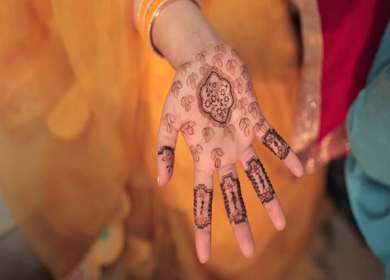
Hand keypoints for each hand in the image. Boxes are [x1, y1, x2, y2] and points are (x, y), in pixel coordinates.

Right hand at [156, 43, 303, 262]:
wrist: (203, 61)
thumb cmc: (183, 88)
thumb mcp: (168, 119)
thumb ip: (165, 149)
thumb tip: (163, 182)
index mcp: (202, 156)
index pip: (202, 198)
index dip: (203, 227)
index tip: (204, 256)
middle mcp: (223, 153)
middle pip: (233, 194)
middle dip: (240, 222)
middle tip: (249, 252)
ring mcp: (240, 139)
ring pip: (257, 175)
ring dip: (269, 199)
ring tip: (282, 225)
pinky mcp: (254, 120)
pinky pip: (273, 141)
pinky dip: (286, 155)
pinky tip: (299, 172)